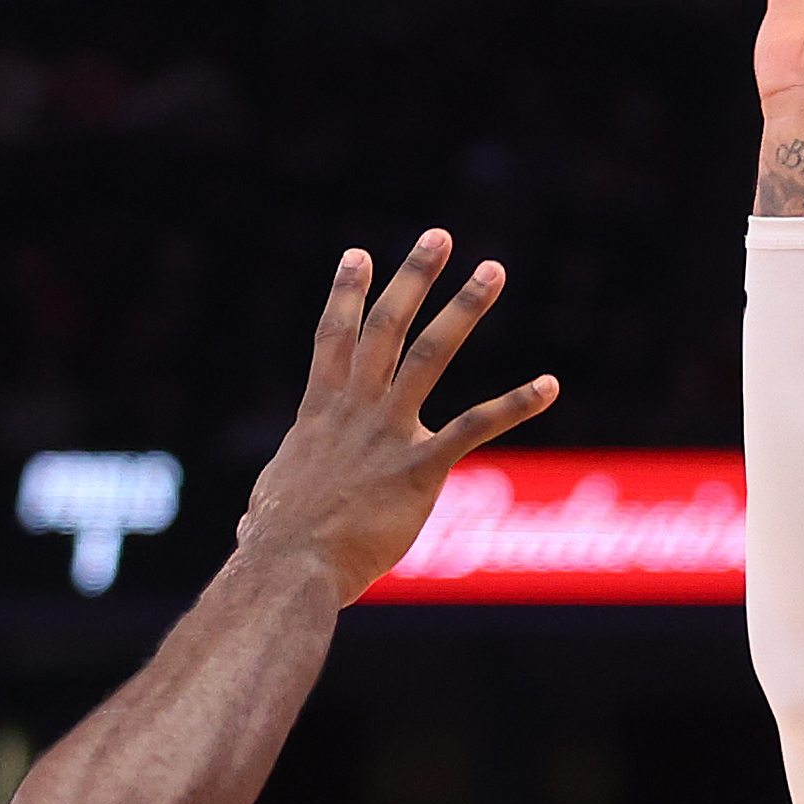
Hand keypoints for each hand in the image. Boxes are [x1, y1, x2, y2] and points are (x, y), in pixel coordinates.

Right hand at [234, 232, 558, 604]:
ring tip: (493, 270)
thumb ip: (276, 498)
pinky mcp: (421, 468)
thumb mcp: (268, 505)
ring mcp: (388, 434)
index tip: (359, 254)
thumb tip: (252, 522)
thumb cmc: (275, 548)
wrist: (290, 566)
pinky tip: (550, 385)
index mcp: (319, 414)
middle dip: (414, 278)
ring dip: (463, 308)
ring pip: (430, 355)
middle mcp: (355, 411)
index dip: (347, 293)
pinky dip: (515, 404)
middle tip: (439, 236)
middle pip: (386, 327)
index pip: (334, 338)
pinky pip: (475, 427)